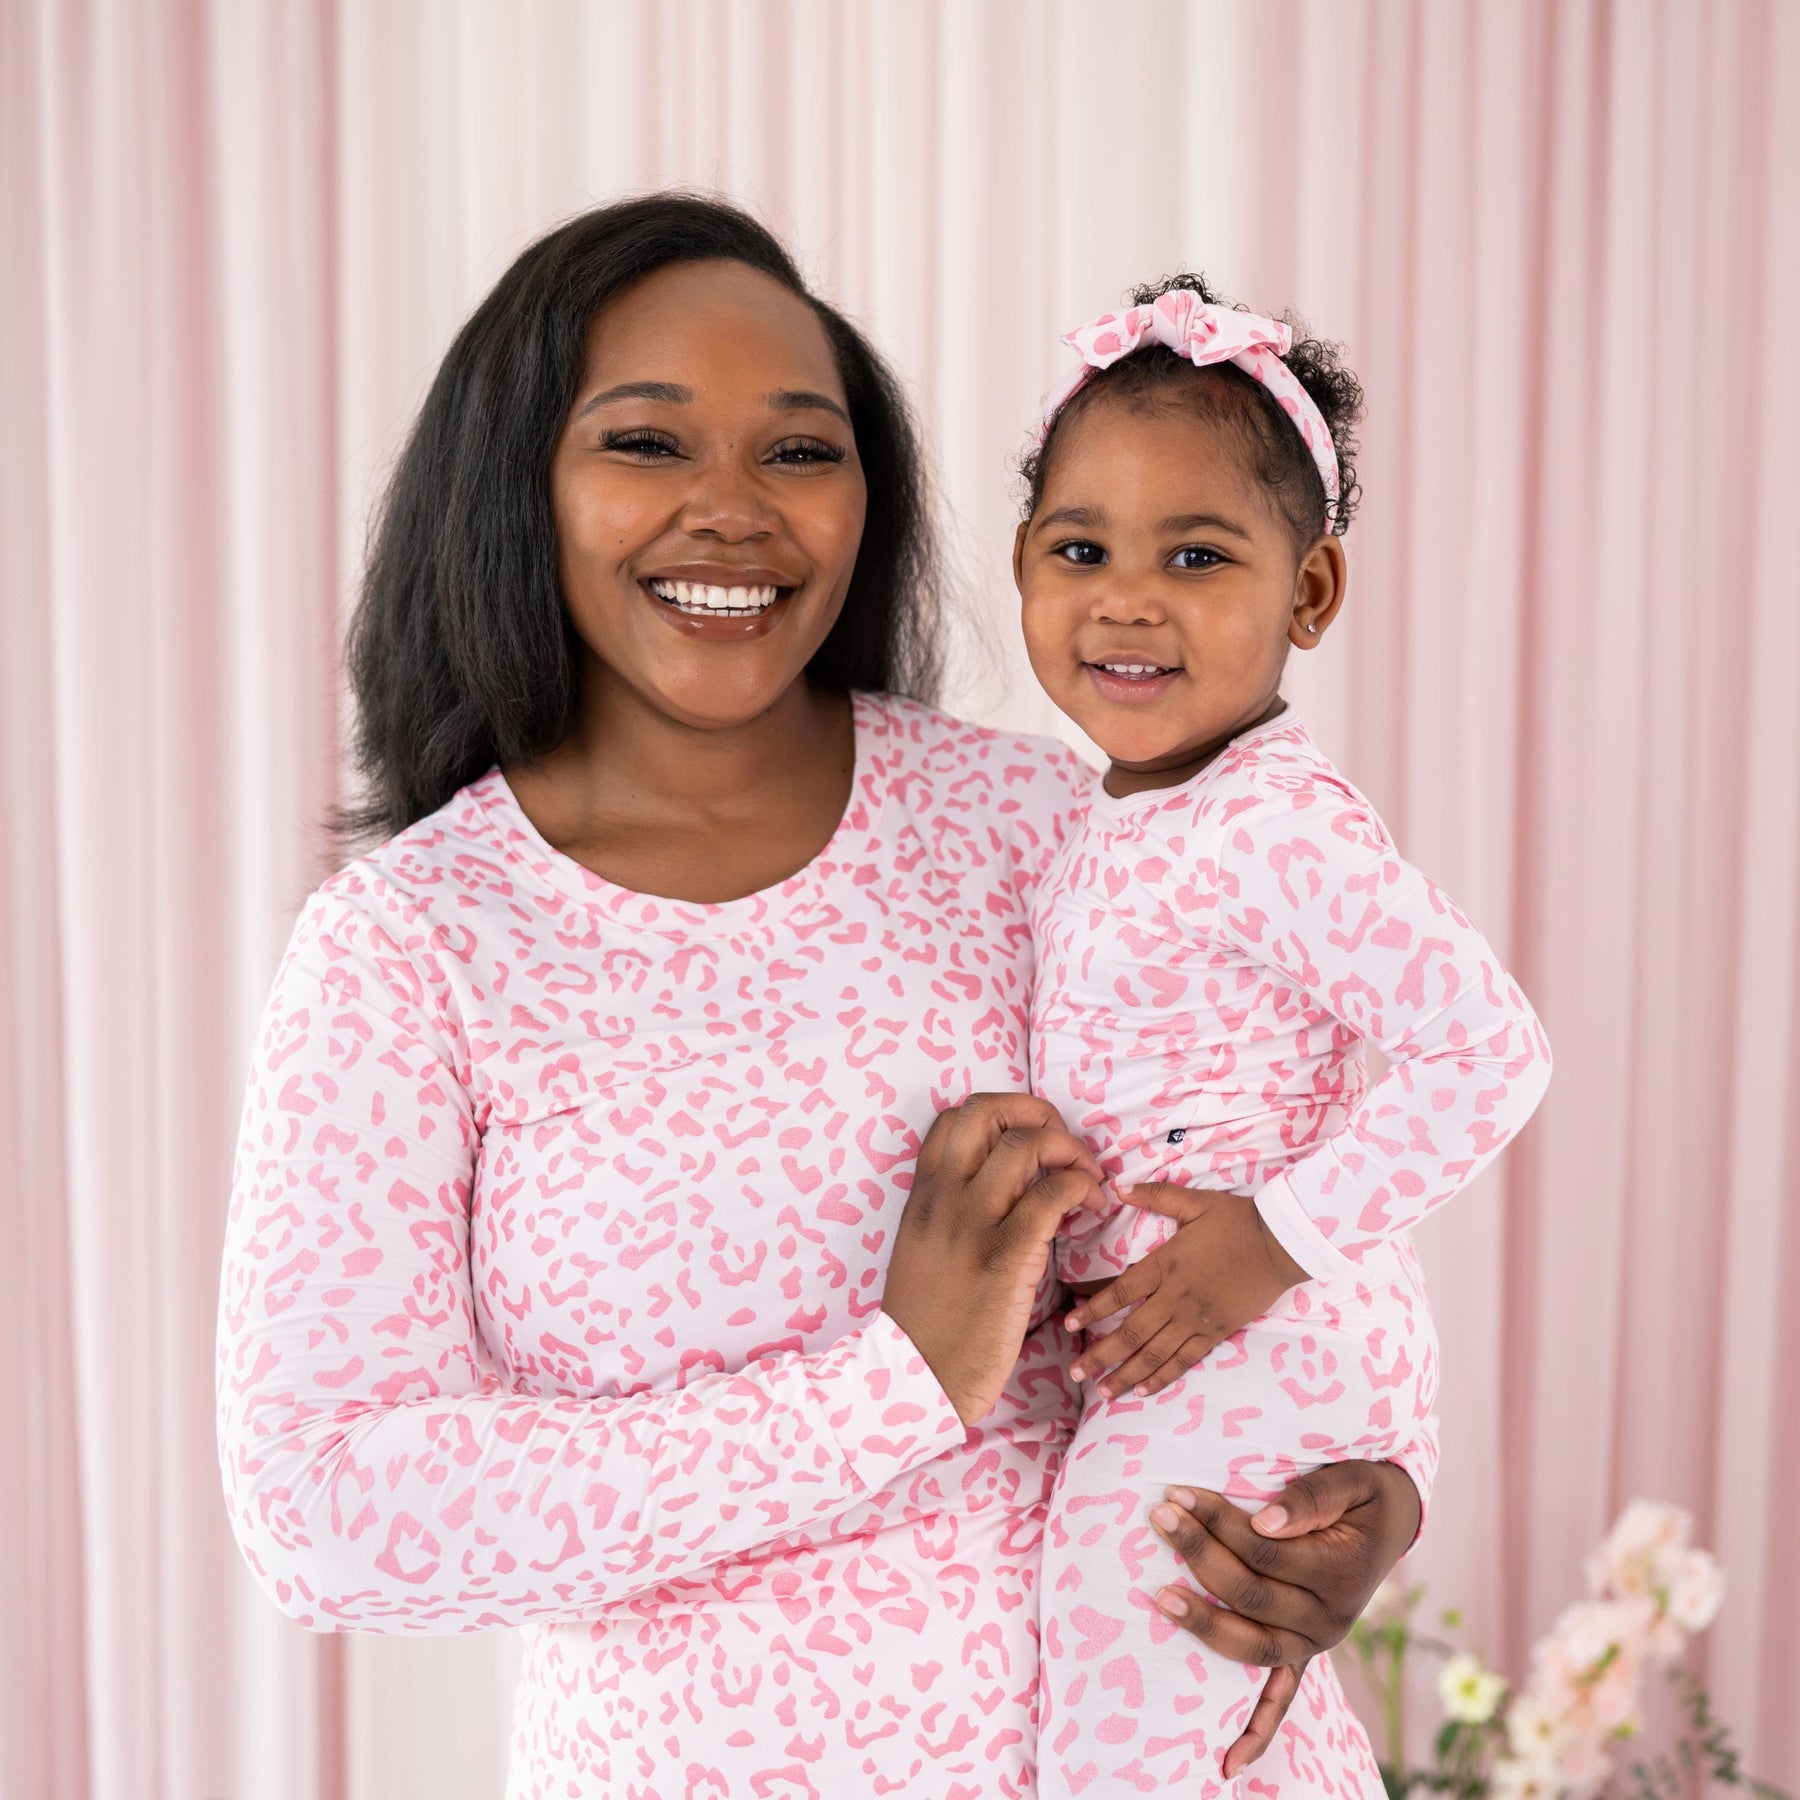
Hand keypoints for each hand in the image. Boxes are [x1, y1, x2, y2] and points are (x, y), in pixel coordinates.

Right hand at [882, 1093, 1105, 1425]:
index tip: (1031, 1139)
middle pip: (989, 1111)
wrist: (918, 1376)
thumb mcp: (922, 1248)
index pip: (955, 1117)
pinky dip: (1083, 1189)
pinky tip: (1091, 1211)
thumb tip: (1000, 1186)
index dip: (1003, 1112)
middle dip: (1039, 1114)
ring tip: (1088, 1181)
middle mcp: (945, 1197)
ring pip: (1028, 1145)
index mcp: (924, 1194)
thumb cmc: (927, 1320)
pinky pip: (1053, 1194)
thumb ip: (950, 1210)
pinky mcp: (1007, 1256)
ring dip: (1071, 1151)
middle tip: (1064, 1147)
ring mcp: (974, 1224)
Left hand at [1064, 1184, 1308, 1397]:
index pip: (1121, 1292)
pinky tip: (1143, 1390)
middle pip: (1131, 1333)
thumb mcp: (1194, 1201)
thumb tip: (1118, 1187)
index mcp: (1166, 1265)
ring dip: (1126, 1374)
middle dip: (1100, 1355)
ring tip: (1102, 1391)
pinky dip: (1162, 1377)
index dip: (1093, 1309)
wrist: (1281, 1245)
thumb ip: (1155, 1195)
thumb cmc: (1236, 1220)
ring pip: (1155, 1354)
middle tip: (1075, 1372)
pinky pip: (1184, 1361)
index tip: (1069, 1324)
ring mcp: (1196, 1320)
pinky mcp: (1215, 1334)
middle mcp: (1176, 1298)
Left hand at [1146, 1460, 1423, 1775]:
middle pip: (1250, 1593)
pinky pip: (1280, 1700)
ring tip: (1159, 1594)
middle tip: (1159, 1516)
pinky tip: (1228, 1764)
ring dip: (1203, 1623)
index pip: (1262, 1550)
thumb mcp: (1352, 1479)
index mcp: (1340, 1573)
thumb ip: (1313, 1497)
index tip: (1179, 1494)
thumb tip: (1264, 1522)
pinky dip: (1257, 1732)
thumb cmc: (1364, 1493)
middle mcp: (1330, 1619)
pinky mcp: (1304, 1654)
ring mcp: (1316, 1644)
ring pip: (1252, 1646)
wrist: (1393, 1520)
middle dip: (1199, 1554)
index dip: (1218, 1522)